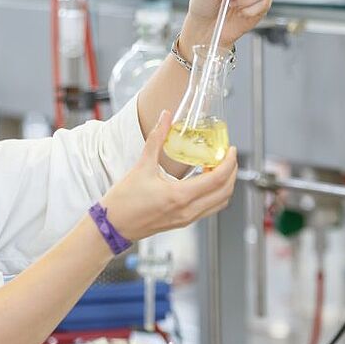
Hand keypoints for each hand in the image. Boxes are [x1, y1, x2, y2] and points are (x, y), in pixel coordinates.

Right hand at [99, 110, 237, 240]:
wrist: (112, 226)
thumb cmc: (123, 201)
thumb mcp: (141, 166)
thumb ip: (156, 138)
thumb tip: (165, 117)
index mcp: (179, 196)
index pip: (218, 179)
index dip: (229, 162)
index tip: (230, 149)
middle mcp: (187, 210)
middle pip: (225, 192)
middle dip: (232, 172)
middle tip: (227, 156)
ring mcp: (186, 219)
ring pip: (219, 203)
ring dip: (225, 185)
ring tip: (217, 167)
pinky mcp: (182, 222)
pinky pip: (208, 209)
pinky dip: (214, 194)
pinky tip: (204, 181)